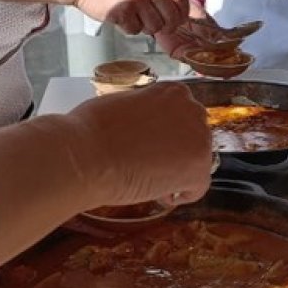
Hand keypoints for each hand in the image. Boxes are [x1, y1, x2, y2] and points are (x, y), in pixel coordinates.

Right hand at [66, 82, 212, 206]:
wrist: (87, 155)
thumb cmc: (91, 129)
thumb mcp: (122, 104)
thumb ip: (144, 113)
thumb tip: (145, 126)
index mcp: (173, 92)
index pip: (181, 115)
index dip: (167, 134)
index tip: (151, 146)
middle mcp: (193, 111)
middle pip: (193, 137)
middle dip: (176, 151)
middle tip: (151, 164)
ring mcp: (200, 140)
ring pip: (197, 162)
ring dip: (178, 172)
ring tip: (150, 180)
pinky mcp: (199, 170)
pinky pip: (198, 188)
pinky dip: (181, 194)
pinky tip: (160, 195)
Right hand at [70, 0, 188, 35]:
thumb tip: (179, 6)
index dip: (183, 12)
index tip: (179, 19)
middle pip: (173, 16)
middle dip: (166, 25)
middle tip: (154, 23)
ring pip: (156, 26)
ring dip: (145, 26)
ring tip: (132, 15)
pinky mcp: (124, 11)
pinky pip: (136, 30)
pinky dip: (128, 27)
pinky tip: (120, 16)